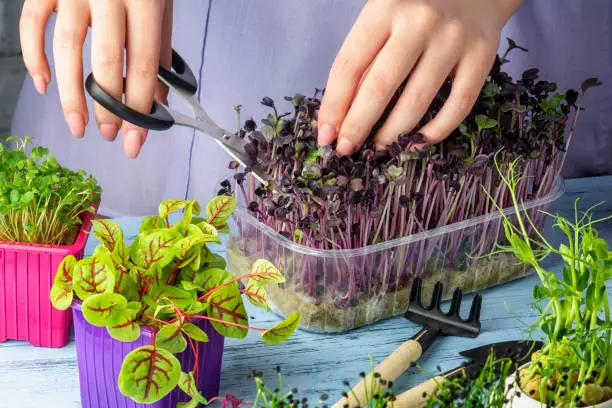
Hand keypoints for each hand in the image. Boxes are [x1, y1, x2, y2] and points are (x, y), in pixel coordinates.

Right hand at [20, 0, 173, 157]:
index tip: (135, 141)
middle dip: (108, 107)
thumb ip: (161, 50)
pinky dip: (34, 58)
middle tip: (109, 134)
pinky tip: (45, 85)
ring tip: (78, 125)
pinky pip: (32, 24)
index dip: (140, 109)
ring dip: (71, 94)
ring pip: (68, 49)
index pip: (145, 65)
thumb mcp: (161, 5)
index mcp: (145, 0)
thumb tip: (160, 100)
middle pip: (107, 61)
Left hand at [317, 0, 522, 154]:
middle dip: (357, 126)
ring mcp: (454, 39)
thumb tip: (339, 117)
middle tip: (346, 149)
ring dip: (392, 134)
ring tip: (378, 148)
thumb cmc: (415, 10)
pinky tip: (415, 143)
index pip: (350, 65)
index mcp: (385, 8)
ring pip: (417, 101)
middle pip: (380, 87)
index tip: (325, 134)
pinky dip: (434, 132)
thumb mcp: (382, 20)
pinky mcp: (482, 56)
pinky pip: (457, 106)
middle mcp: (420, 22)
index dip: (334, 105)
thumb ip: (365, 60)